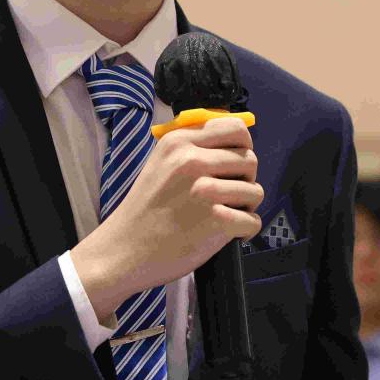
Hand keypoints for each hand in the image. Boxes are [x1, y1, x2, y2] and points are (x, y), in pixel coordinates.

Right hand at [72, 116, 262, 321]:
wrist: (123, 251)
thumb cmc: (145, 210)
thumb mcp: (161, 163)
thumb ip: (194, 148)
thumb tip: (237, 144)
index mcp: (179, 141)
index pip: (236, 128)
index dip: (243, 148)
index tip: (235, 165)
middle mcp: (192, 161)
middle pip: (250, 160)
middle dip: (246, 180)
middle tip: (231, 196)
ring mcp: (204, 191)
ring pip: (255, 191)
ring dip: (247, 207)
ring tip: (228, 216)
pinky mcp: (215, 220)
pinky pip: (252, 220)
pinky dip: (246, 231)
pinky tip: (231, 234)